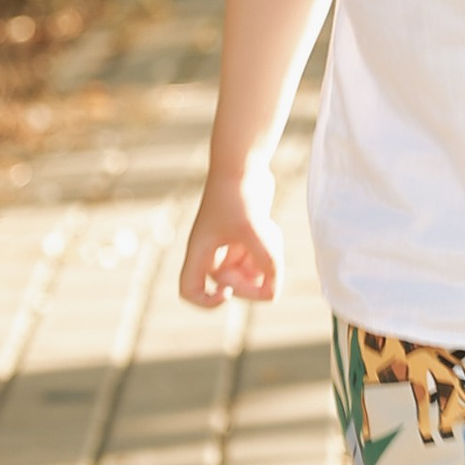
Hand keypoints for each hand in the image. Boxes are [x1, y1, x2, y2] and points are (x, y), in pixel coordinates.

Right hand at [178, 172, 282, 307]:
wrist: (244, 162)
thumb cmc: (239, 193)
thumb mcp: (253, 228)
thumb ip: (266, 259)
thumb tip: (274, 286)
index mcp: (201, 251)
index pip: (190, 291)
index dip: (206, 302)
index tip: (227, 293)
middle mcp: (212, 252)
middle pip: (230, 287)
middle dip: (252, 283)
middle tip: (272, 273)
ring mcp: (229, 244)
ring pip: (249, 272)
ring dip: (264, 264)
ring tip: (270, 236)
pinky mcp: (246, 235)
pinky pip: (260, 257)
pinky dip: (269, 251)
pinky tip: (271, 228)